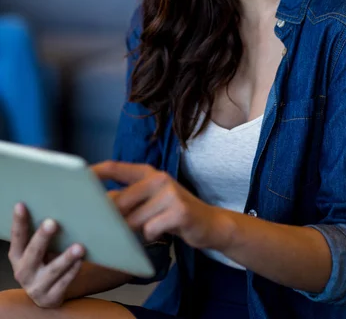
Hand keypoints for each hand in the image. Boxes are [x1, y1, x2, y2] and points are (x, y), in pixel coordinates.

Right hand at [8, 203, 84, 308]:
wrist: (47, 295)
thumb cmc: (43, 262)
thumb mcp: (36, 251)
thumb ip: (42, 235)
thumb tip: (61, 205)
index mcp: (17, 256)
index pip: (17, 237)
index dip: (18, 222)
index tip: (21, 205)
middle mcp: (23, 272)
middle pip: (33, 253)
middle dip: (42, 238)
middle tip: (52, 222)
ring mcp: (36, 286)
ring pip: (52, 270)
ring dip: (66, 258)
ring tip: (79, 247)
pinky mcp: (51, 297)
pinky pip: (64, 282)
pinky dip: (73, 270)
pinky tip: (80, 260)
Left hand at [93, 162, 226, 249]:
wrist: (210, 223)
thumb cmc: (173, 213)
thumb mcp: (150, 202)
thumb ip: (128, 200)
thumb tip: (97, 208)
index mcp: (148, 172)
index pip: (115, 168)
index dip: (94, 172)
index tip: (76, 179)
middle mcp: (158, 178)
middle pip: (120, 201)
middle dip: (110, 219)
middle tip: (102, 229)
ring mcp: (170, 193)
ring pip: (133, 219)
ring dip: (133, 231)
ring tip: (145, 230)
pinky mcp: (179, 211)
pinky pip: (150, 230)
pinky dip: (151, 237)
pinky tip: (162, 233)